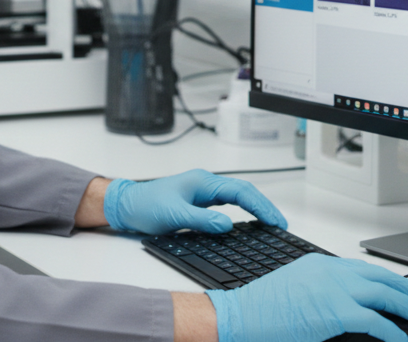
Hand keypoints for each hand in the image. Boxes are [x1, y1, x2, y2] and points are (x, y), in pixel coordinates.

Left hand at [102, 169, 286, 234]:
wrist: (127, 205)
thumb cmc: (145, 205)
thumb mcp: (173, 215)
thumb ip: (201, 221)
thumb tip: (227, 226)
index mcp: (203, 182)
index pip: (240, 192)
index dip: (260, 206)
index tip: (275, 221)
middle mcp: (206, 184)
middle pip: (244, 191)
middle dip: (264, 206)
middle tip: (281, 223)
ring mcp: (203, 192)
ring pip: (238, 196)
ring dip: (256, 207)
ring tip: (272, 222)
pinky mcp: (200, 201)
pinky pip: (228, 204)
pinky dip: (244, 211)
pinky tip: (250, 222)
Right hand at [207, 253, 407, 341]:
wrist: (241, 315)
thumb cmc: (262, 308)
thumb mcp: (296, 290)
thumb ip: (322, 292)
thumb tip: (348, 309)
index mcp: (320, 264)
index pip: (363, 269)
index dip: (387, 279)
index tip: (400, 287)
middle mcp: (330, 271)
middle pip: (379, 277)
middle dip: (405, 289)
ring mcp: (334, 289)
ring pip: (383, 294)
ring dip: (406, 306)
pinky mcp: (336, 312)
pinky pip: (375, 321)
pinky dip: (391, 331)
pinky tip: (399, 339)